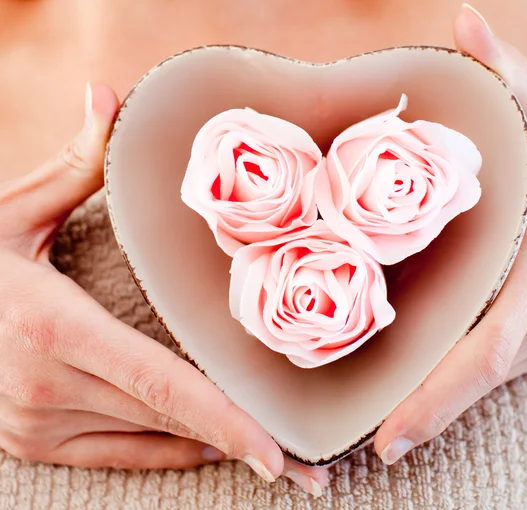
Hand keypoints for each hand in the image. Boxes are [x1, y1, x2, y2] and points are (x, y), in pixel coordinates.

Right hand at [0, 83, 326, 495]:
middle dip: (242, 443)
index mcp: (53, 327)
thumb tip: (107, 94)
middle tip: (306, 468)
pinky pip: (118, 455)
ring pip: (149, 437)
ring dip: (212, 443)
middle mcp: (47, 387)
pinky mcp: (31, 440)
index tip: (276, 453)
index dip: (224, 420)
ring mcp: (34, 423)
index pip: (162, 382)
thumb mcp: (10, 211)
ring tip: (272, 455)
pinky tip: (208, 447)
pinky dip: (169, 450)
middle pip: (168, 417)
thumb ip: (73, 165)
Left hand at [374, 4, 526, 464]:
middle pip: (474, 384)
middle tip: (358, 449)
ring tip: (374, 432)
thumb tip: (465, 21)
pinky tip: (423, 401)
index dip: (436, 404)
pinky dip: (459, 390)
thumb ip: (514, 79)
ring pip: (486, 382)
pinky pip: (500, 370)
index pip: (483, 356)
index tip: (387, 441)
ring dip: (435, 408)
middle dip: (420, 419)